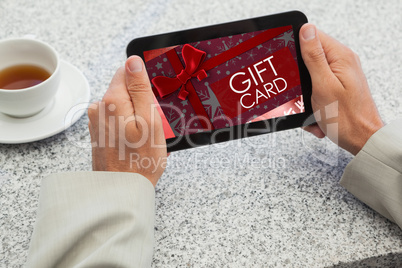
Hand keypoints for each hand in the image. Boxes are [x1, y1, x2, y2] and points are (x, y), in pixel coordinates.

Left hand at [88, 56, 166, 185]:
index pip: (128, 72)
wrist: (122, 191)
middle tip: (152, 126)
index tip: (152, 103)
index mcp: (112, 100)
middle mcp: (99, 108)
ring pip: (124, 107)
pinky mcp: (100, 134)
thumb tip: (133, 61)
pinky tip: (137, 144)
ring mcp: (98, 122)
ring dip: (137, 117)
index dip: (145, 85)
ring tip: (145, 138)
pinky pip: (119, 121)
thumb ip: (140, 87)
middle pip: (126, 90)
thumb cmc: (140, 160)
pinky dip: (130, 128)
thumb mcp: (149, 120)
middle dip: (142, 103)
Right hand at [299, 24, 383, 154]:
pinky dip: (312, 105)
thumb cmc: (346, 118)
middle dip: (300, 80)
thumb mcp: (323, 85)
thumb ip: (314, 57)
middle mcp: (342, 64)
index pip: (313, 37)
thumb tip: (306, 30)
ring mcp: (339, 76)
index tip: (291, 67)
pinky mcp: (336, 89)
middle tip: (302, 95)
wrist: (361, 140)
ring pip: (309, 78)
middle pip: (308, 60)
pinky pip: (315, 91)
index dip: (297, 49)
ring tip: (312, 109)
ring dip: (305, 96)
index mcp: (340, 57)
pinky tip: (316, 116)